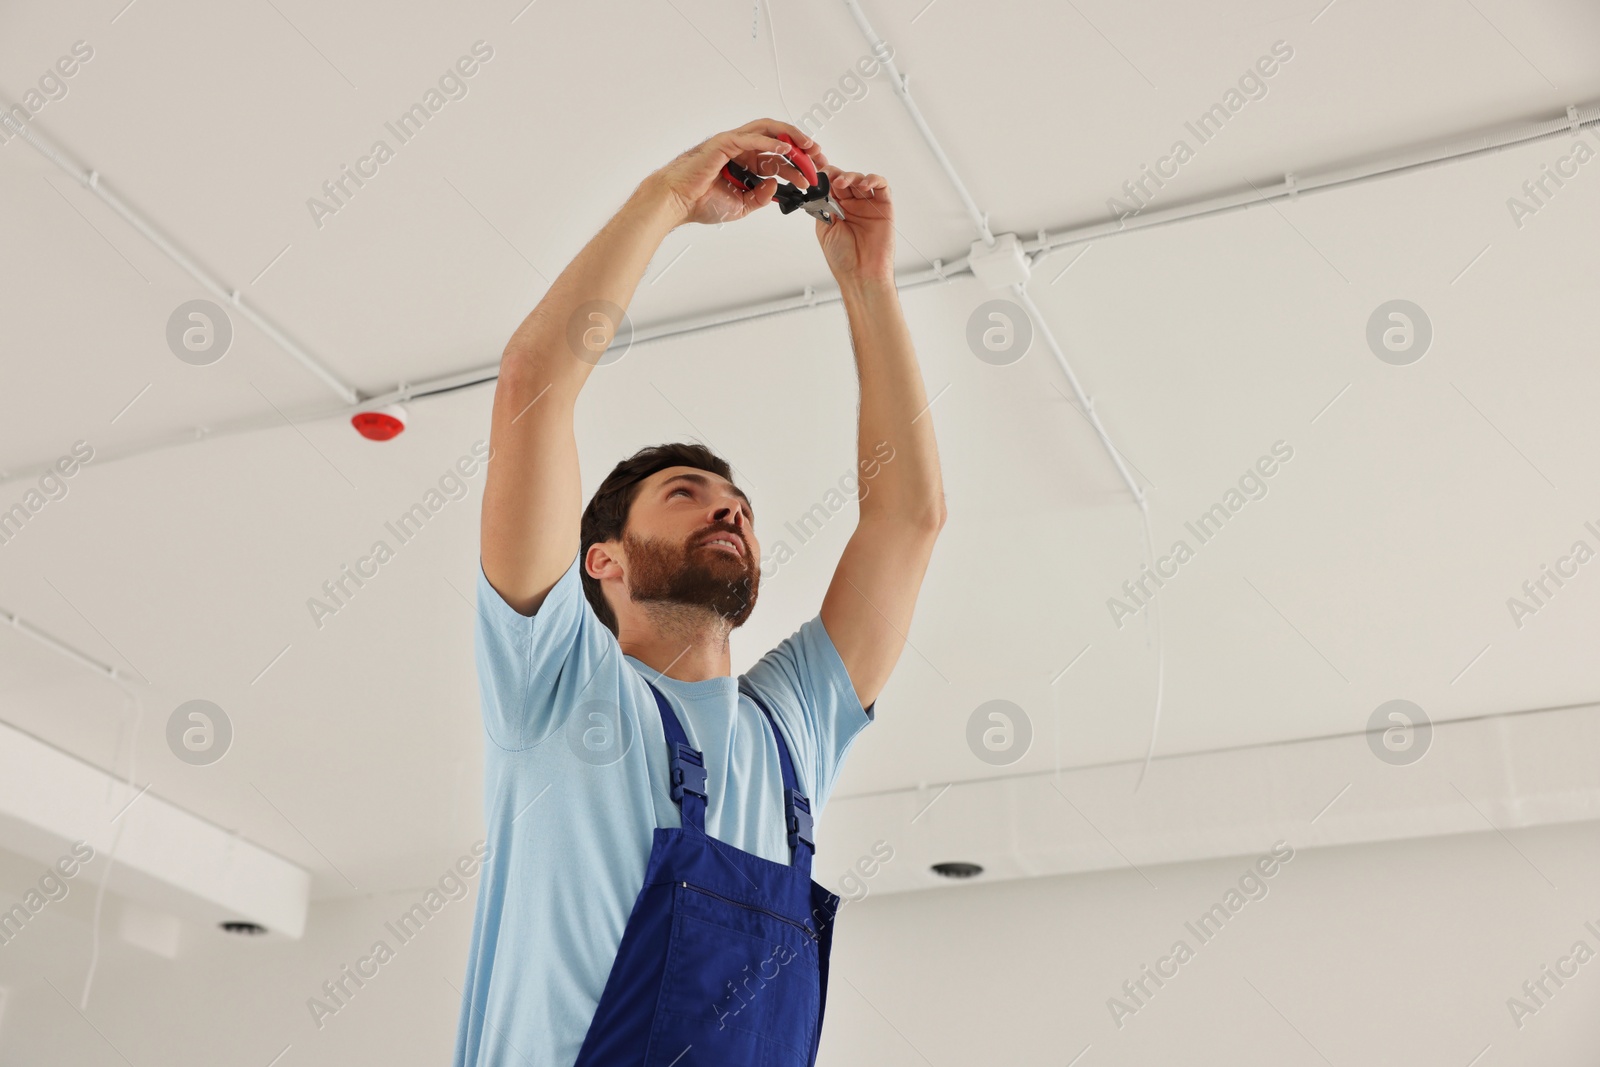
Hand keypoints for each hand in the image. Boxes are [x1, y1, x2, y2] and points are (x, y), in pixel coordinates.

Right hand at [647, 119, 828, 227]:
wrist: (677, 203)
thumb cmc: (700, 202)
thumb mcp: (741, 206)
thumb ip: (760, 198)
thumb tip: (776, 187)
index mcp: (745, 163)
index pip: (778, 159)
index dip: (799, 166)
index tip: (813, 177)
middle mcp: (741, 149)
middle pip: (778, 140)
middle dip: (802, 147)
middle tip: (820, 158)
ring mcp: (733, 143)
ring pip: (768, 131)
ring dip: (791, 137)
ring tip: (809, 147)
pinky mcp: (724, 143)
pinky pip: (752, 138)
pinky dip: (771, 141)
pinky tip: (786, 149)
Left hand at [814, 167, 893, 285]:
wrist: (861, 273)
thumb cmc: (843, 257)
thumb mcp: (824, 228)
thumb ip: (824, 206)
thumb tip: (820, 187)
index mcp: (836, 209)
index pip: (830, 185)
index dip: (825, 176)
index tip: (817, 172)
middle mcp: (852, 205)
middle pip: (845, 179)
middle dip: (836, 174)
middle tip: (830, 177)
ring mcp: (868, 205)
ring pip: (861, 180)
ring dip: (852, 176)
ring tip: (843, 182)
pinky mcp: (884, 207)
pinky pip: (882, 186)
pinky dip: (874, 180)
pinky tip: (864, 185)